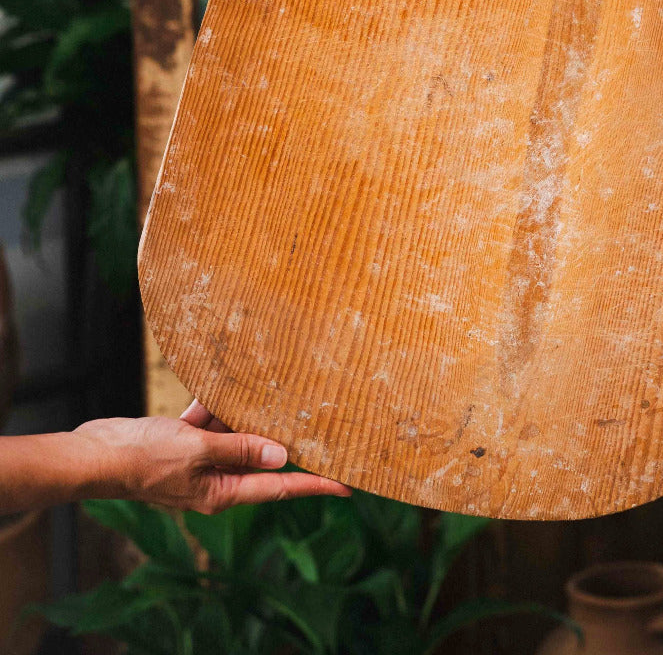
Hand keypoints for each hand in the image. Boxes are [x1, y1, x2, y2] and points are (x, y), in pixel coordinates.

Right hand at [73, 404, 349, 514]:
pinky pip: (212, 423)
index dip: (316, 485)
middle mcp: (217, 480)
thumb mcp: (197, 450)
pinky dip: (212, 408)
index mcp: (223, 492)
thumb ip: (241, 449)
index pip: (281, 487)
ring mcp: (202, 462)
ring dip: (239, 413)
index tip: (348, 485)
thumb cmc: (142, 458)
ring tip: (258, 390)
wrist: (94, 453)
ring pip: (237, 433)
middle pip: (263, 457)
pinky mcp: (186, 443)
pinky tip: (211, 392)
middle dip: (281, 434)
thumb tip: (282, 455)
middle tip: (320, 419)